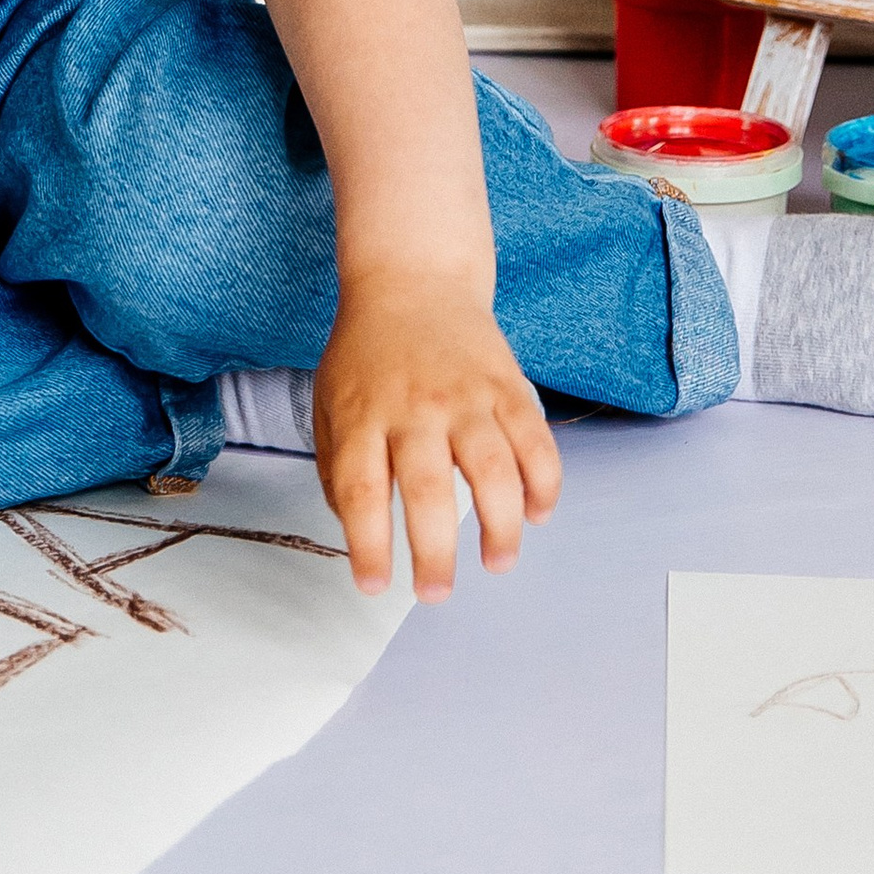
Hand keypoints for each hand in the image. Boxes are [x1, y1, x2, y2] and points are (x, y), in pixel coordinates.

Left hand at [310, 272, 559, 600]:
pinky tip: (537, 514)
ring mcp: (466, 396)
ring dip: (501, 527)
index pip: (362, 490)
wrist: (413, 280)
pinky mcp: (508, 387)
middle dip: (434, 553)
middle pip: (429, 490)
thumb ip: (338, 470)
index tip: (376, 585)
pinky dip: (544, 485)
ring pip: (493, 470)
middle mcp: (415, 407)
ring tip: (497, 562)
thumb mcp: (329, 405)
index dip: (369, 545)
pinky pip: (536, 443)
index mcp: (363, 414)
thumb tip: (359, 532)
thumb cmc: (367, 357)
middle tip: (436, 593)